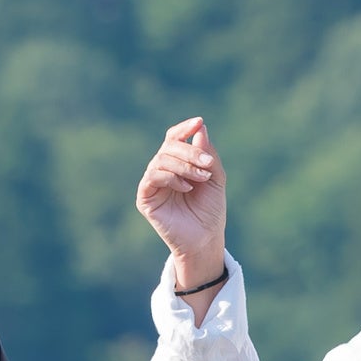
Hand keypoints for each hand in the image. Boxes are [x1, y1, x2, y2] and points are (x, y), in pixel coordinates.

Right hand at [136, 118, 228, 294]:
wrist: (204, 239)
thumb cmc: (210, 210)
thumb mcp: (215, 178)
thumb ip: (208, 154)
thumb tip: (200, 128)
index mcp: (177, 163)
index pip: (174, 138)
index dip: (184, 128)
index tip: (198, 122)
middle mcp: (162, 170)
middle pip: (168, 146)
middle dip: (190, 152)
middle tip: (207, 164)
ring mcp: (152, 183)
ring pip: (161, 160)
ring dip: (184, 165)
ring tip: (202, 178)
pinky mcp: (145, 198)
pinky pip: (152, 177)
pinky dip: (171, 178)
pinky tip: (186, 188)